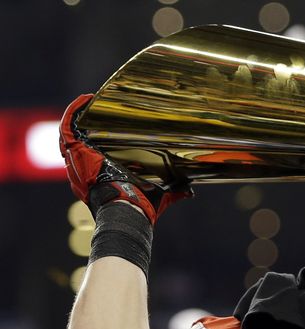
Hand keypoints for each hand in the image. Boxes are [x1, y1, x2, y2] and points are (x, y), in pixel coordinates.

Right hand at [59, 94, 190, 224]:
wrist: (126, 209)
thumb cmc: (139, 206)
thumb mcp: (159, 196)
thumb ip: (174, 192)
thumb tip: (191, 192)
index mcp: (102, 175)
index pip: (96, 154)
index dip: (100, 140)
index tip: (110, 126)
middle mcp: (86, 168)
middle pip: (83, 141)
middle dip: (89, 125)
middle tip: (101, 109)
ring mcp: (79, 160)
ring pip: (73, 133)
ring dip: (80, 115)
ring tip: (90, 101)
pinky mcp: (77, 151)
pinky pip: (69, 128)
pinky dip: (73, 113)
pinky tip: (84, 100)